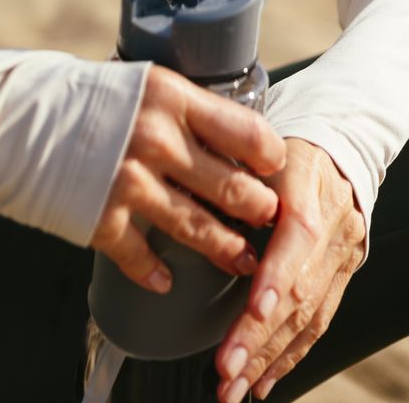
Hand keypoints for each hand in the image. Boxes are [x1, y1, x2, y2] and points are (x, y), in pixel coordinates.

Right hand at [91, 64, 285, 290]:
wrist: (6, 116)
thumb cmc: (72, 94)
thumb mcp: (134, 84)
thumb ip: (176, 110)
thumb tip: (221, 135)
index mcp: (168, 97)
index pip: (246, 132)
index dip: (268, 157)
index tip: (275, 169)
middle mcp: (156, 140)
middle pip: (232, 188)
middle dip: (258, 210)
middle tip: (268, 220)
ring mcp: (130, 183)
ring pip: (200, 230)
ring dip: (227, 250)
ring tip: (242, 260)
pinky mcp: (103, 219)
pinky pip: (143, 258)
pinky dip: (157, 274)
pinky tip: (166, 281)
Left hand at [215, 138, 365, 401]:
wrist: (332, 153)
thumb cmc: (278, 150)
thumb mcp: (255, 148)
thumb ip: (229, 175)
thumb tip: (186, 204)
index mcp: (308, 187)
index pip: (298, 236)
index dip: (277, 276)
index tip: (253, 310)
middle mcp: (332, 226)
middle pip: (300, 288)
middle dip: (261, 333)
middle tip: (226, 367)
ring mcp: (340, 257)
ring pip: (309, 316)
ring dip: (270, 356)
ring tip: (236, 385)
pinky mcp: (340, 279)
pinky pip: (318, 324)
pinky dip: (289, 355)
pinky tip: (264, 379)